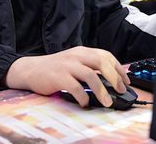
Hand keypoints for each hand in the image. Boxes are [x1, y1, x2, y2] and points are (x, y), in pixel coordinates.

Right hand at [4, 46, 129, 107]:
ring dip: (102, 90)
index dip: (118, 68)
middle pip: (101, 62)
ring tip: (107, 102)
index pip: (105, 55)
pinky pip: (75, 87)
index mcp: (81, 51)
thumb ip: (88, 67)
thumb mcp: (73, 62)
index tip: (125, 80)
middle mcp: (76, 56)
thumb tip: (109, 81)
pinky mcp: (58, 77)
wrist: (29, 69)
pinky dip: (83, 97)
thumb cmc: (54, 68)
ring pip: (91, 75)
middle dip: (115, 77)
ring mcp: (67, 65)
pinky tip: (84, 103)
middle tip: (120, 90)